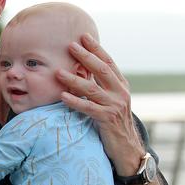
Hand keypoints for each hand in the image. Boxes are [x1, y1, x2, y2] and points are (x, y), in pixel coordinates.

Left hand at [56, 34, 144, 175]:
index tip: (83, 36)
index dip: (96, 49)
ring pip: (92, 89)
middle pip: (101, 70)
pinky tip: (62, 96)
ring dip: (74, 79)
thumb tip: (84, 70)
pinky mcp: (107, 120)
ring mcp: (115, 106)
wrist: (127, 148)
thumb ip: (101, 86)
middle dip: (85, 57)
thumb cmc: (113, 122)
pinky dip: (75, 101)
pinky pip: (88, 108)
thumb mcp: (110, 100)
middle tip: (70, 45)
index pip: (108, 62)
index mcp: (120, 85)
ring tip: (58, 72)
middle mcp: (120, 92)